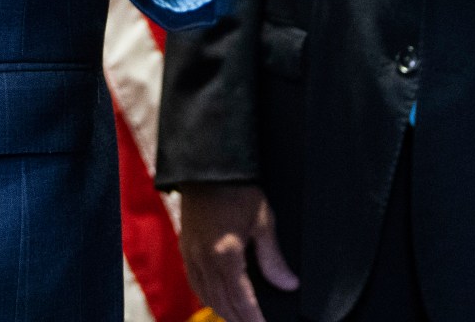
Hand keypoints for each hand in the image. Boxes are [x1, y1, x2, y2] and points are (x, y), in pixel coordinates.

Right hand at [177, 183, 296, 321]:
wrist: (208, 167)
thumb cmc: (239, 190)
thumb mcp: (263, 222)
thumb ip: (273, 258)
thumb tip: (289, 284)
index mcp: (226, 255)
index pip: (241, 300)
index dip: (254, 319)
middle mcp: (205, 259)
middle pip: (222, 302)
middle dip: (239, 319)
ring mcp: (191, 254)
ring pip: (206, 295)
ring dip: (222, 310)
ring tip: (239, 318)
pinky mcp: (185, 247)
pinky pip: (194, 281)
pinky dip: (206, 296)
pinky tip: (216, 299)